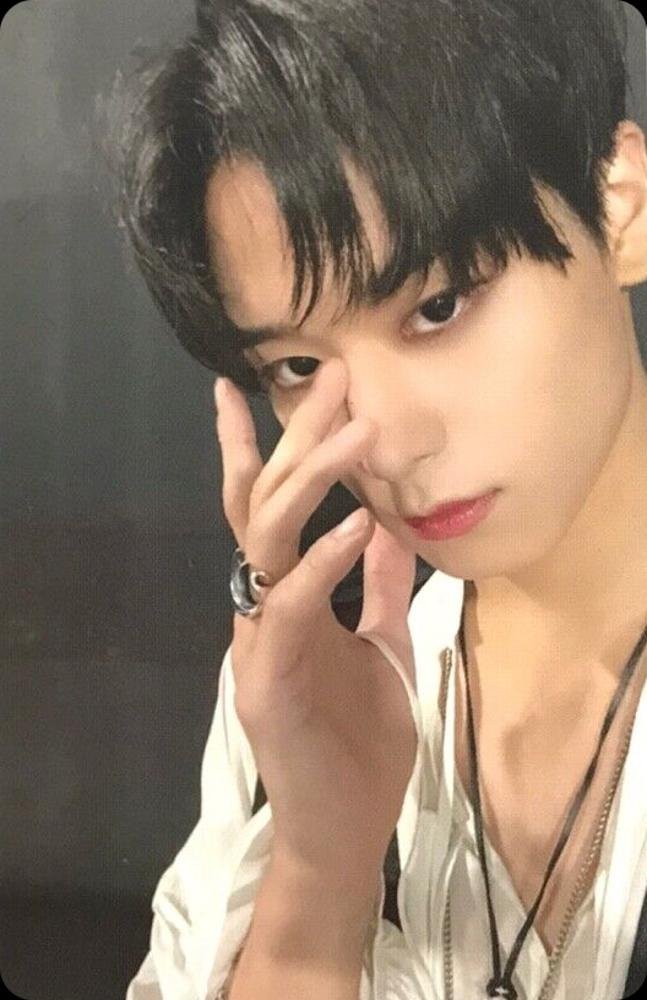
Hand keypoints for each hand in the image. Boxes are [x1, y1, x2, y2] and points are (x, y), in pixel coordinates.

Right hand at [215, 358, 417, 884]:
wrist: (344, 824)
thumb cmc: (359, 737)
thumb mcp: (381, 642)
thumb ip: (378, 585)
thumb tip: (386, 524)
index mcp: (286, 596)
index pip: (268, 507)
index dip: (266, 446)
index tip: (275, 388)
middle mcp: (261, 605)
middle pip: (263, 503)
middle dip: (295, 438)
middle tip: (334, 378)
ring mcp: (258, 639)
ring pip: (265, 541)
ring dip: (310, 482)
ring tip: (357, 433)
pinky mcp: (267, 679)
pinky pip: (291, 607)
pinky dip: (323, 563)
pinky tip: (358, 527)